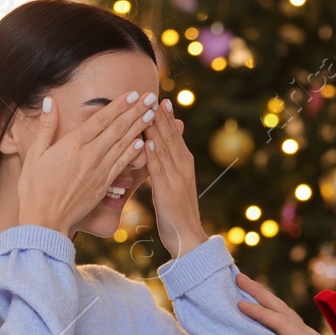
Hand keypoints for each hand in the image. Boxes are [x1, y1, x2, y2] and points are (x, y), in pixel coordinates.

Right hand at [16, 92, 154, 233]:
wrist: (45, 220)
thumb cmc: (34, 187)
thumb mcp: (34, 154)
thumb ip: (46, 127)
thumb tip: (51, 101)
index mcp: (73, 144)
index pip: (101, 119)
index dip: (119, 104)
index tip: (134, 93)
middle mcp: (90, 155)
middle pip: (117, 128)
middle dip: (136, 111)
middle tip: (151, 97)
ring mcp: (99, 170)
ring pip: (124, 144)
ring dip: (140, 127)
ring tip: (153, 114)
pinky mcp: (104, 184)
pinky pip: (122, 164)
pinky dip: (134, 152)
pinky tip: (144, 141)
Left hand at [144, 100, 209, 258]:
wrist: (188, 239)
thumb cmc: (177, 216)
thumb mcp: (173, 186)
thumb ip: (166, 168)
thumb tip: (155, 152)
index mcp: (185, 165)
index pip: (175, 136)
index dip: (167, 118)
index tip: (159, 100)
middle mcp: (183, 168)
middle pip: (171, 137)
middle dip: (161, 116)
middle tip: (153, 95)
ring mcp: (177, 179)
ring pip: (165, 148)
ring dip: (156, 128)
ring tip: (148, 110)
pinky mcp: (168, 191)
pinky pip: (159, 169)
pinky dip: (153, 154)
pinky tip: (147, 141)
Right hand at [234, 273, 335, 334]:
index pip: (281, 324)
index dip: (261, 314)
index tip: (241, 304)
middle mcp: (306, 333)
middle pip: (280, 308)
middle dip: (259, 292)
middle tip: (239, 277)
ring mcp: (304, 334)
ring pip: (281, 311)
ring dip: (262, 297)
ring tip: (243, 285)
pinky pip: (282, 320)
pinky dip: (269, 310)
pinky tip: (257, 306)